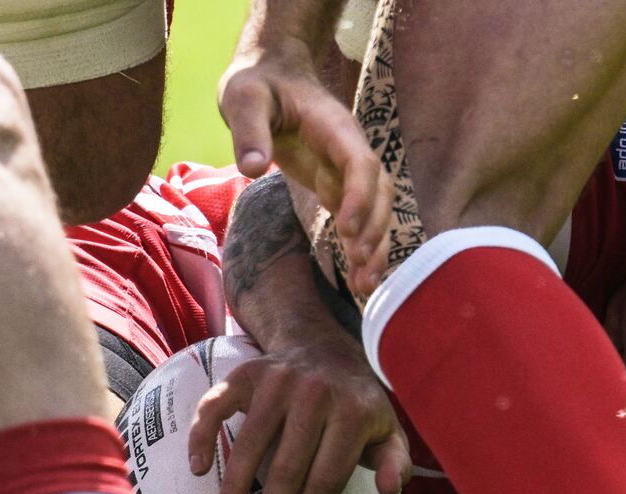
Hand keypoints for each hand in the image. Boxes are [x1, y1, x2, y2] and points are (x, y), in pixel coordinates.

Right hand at [187, 335, 408, 493]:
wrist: (324, 348)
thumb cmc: (357, 403)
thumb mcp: (388, 430)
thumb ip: (395, 462)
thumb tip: (388, 490)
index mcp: (354, 413)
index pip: (328, 475)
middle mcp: (315, 394)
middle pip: (289, 465)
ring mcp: (278, 381)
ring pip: (251, 442)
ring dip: (234, 486)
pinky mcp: (247, 373)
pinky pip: (216, 406)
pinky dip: (201, 436)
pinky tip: (198, 468)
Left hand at [219, 44, 391, 291]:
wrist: (272, 76)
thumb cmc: (259, 84)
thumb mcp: (244, 97)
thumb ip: (249, 130)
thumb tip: (253, 168)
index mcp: (336, 128)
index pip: (361, 164)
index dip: (360, 197)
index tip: (346, 230)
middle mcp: (351, 151)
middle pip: (380, 192)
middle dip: (374, 229)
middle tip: (358, 261)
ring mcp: (348, 172)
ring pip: (377, 211)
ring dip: (376, 247)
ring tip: (365, 285)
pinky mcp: (339, 187)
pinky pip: (361, 221)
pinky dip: (363, 250)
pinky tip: (360, 280)